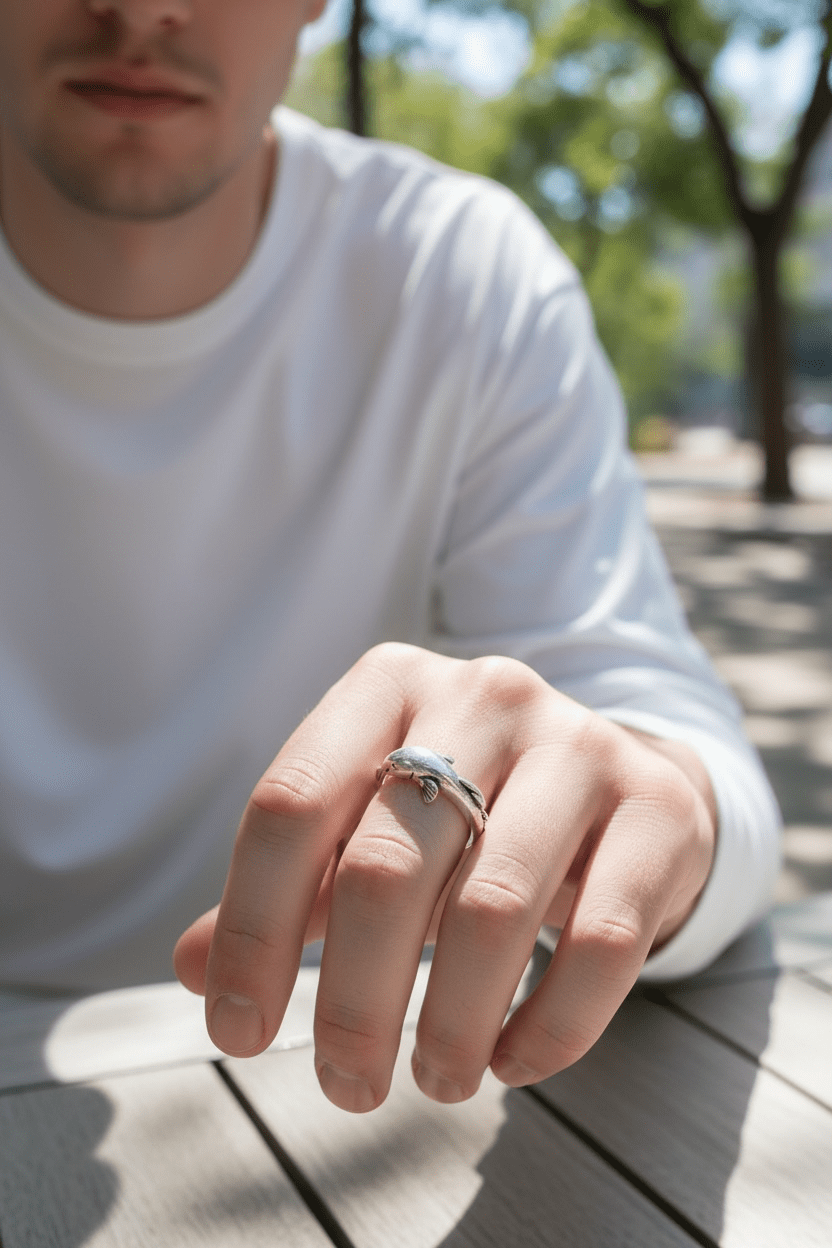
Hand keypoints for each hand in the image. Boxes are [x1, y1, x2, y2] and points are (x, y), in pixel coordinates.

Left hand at [174, 643, 716, 1110]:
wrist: (622, 776)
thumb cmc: (474, 809)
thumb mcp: (374, 821)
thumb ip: (292, 888)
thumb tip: (194, 968)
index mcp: (388, 685)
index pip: (289, 806)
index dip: (250, 931)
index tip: (239, 1032)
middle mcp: (482, 694)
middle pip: (383, 868)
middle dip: (352, 1002)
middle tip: (346, 1085)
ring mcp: (579, 744)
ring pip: (492, 909)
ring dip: (450, 1024)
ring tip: (434, 1081)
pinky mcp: (656, 809)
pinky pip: (602, 943)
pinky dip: (550, 1027)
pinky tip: (513, 1061)